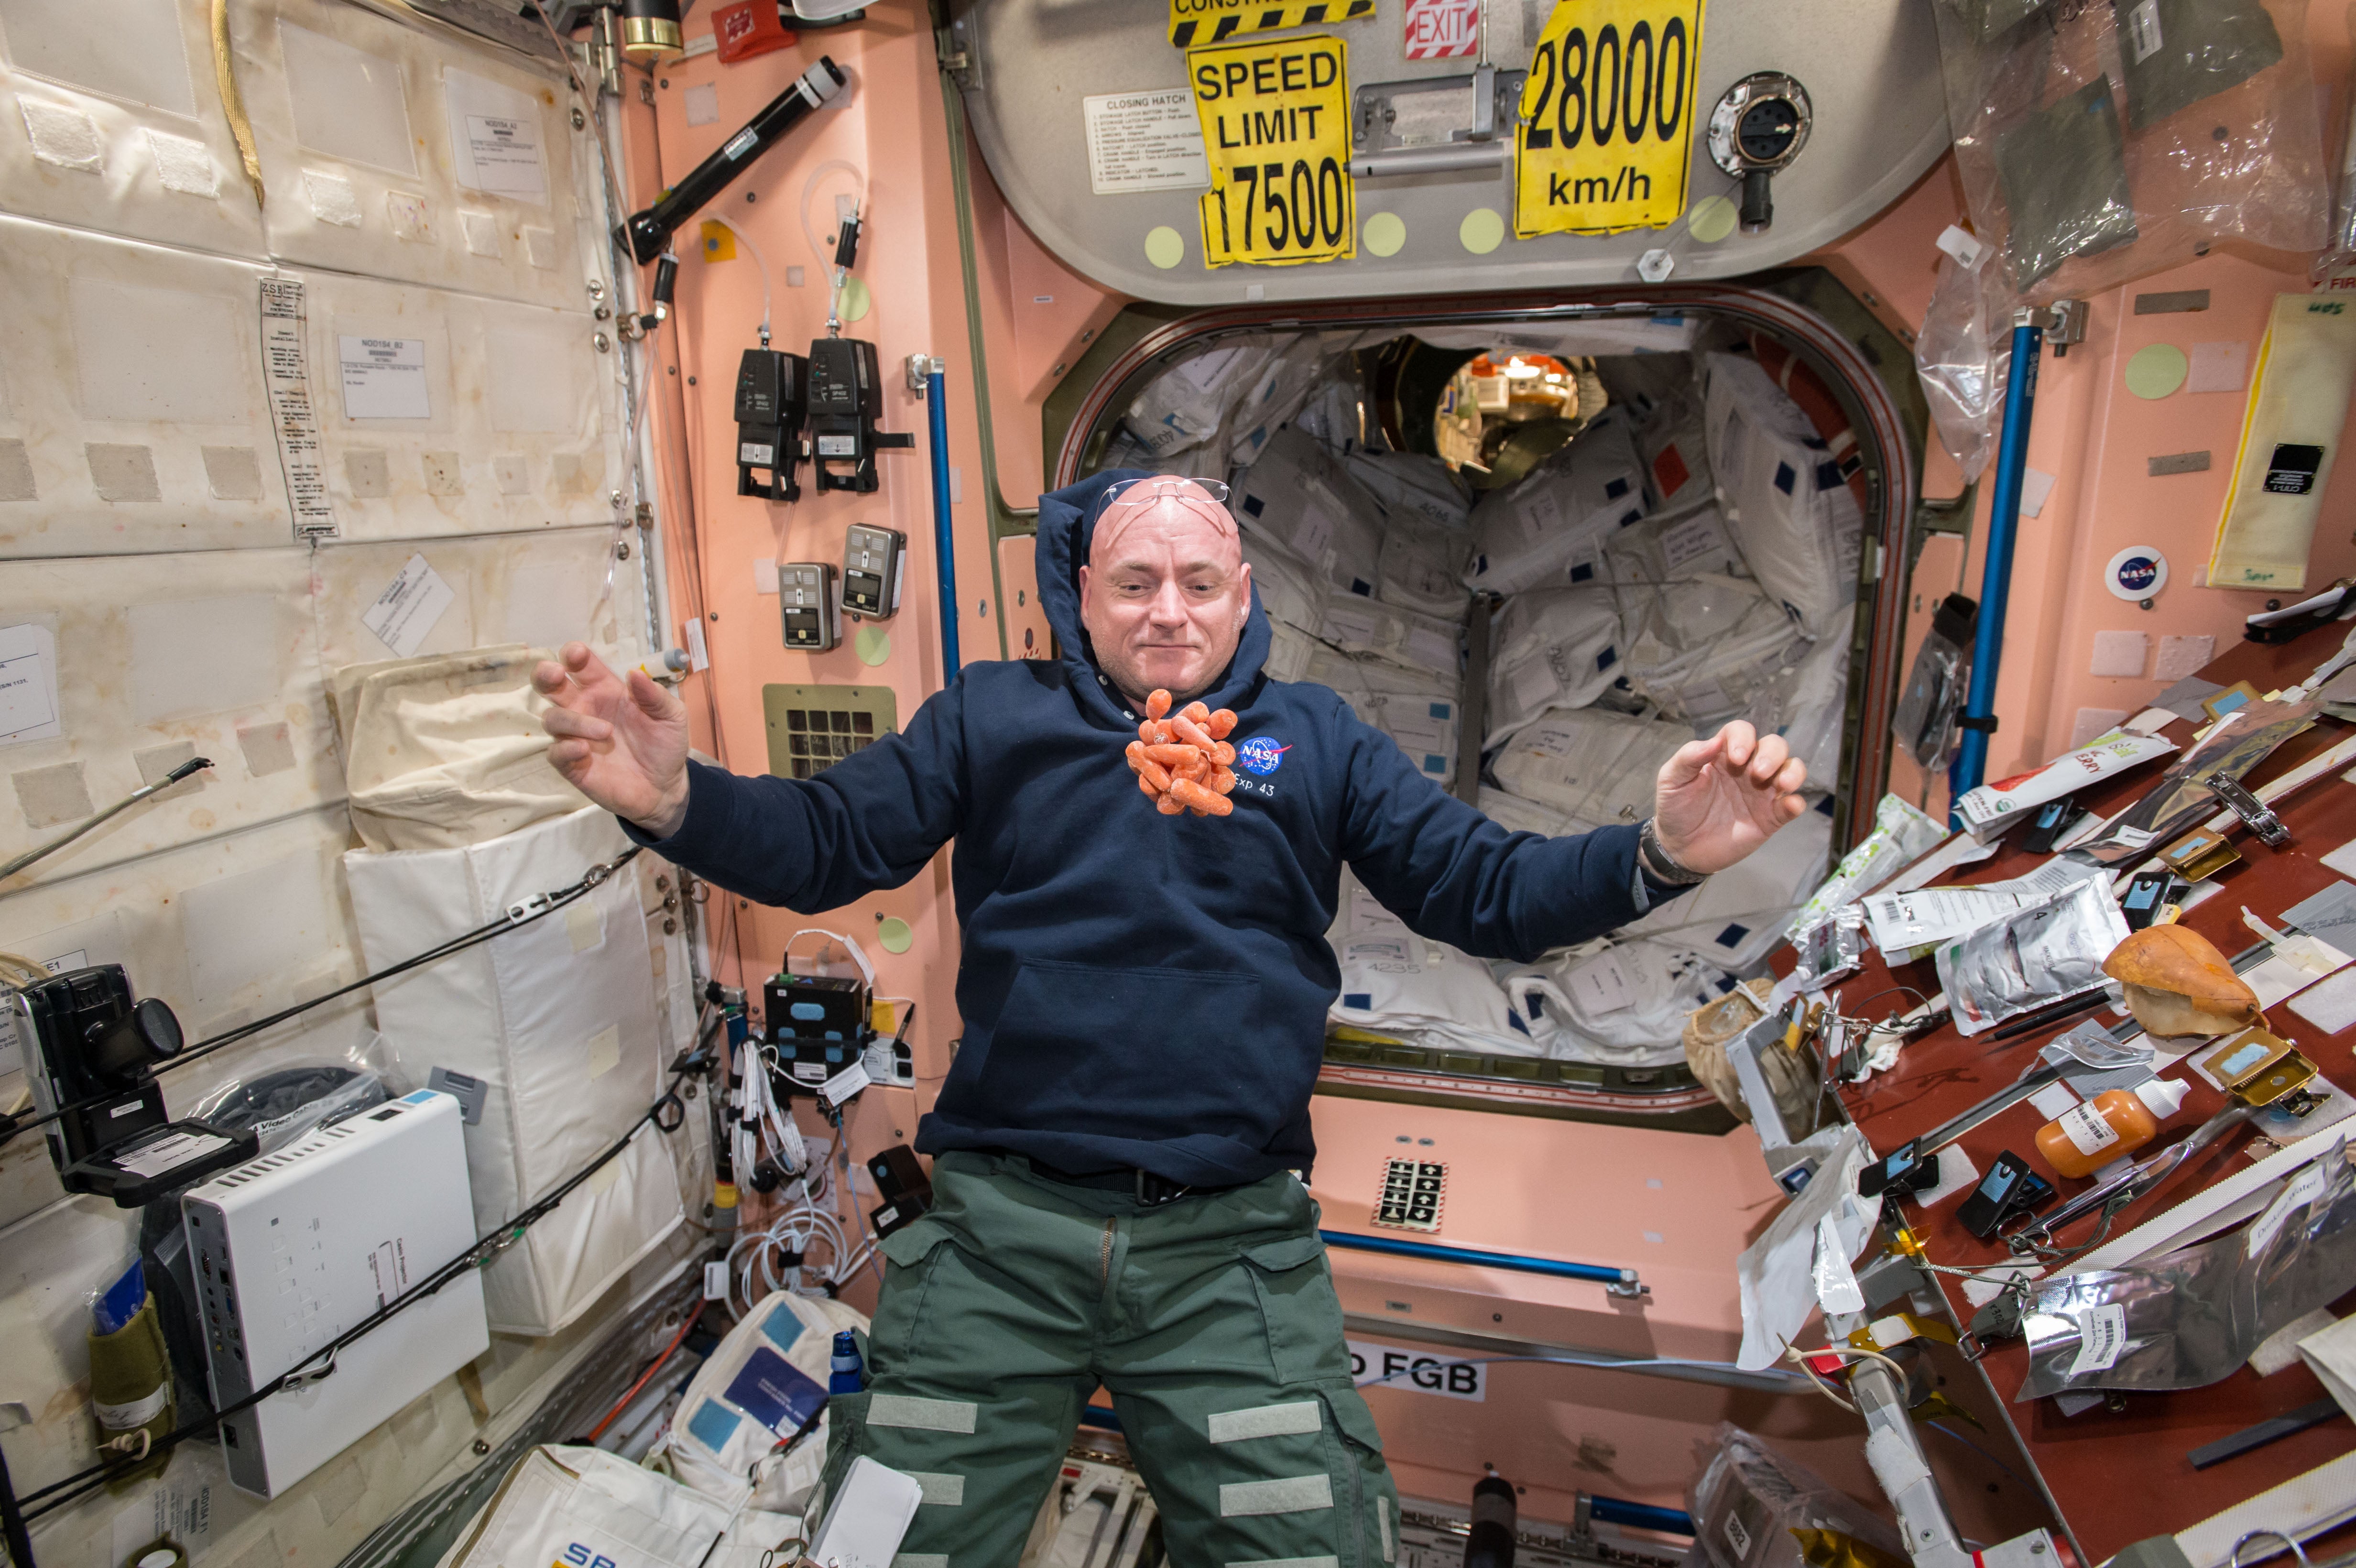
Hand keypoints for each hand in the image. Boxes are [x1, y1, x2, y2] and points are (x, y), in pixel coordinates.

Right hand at [534, 642, 692, 836]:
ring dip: (573, 721)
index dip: (573, 655)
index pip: (580, 665)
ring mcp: (576, 737)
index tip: (577, 655)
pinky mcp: (573, 765)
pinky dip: (565, 749)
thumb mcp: (671, 716)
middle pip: (549, 685)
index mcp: (605, 690)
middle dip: (545, 674)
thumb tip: (634, 673)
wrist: (665, 787)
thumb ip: (655, 695)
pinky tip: (583, 750)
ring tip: (606, 732)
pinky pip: (555, 753)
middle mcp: (585, 709)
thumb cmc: (665, 745)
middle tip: (555, 674)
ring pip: (553, 718)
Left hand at [1651, 720, 1808, 875]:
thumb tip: (1715, 741)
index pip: (1741, 732)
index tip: (1736, 757)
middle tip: (1758, 773)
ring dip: (1793, 772)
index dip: (1743, 738)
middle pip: (1774, 746)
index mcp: (1723, 755)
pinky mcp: (1771, 817)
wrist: (1680, 848)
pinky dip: (1796, 803)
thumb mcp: (1672, 780)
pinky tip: (1790, 805)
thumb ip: (1689, 757)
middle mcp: (1748, 768)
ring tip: (1783, 785)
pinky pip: (1792, 805)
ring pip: (1791, 770)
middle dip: (1772, 754)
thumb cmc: (1676, 808)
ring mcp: (1762, 793)